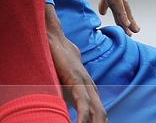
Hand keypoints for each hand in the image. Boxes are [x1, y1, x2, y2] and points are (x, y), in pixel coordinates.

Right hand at [46, 5, 106, 122]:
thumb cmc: (56, 63)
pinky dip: (82, 117)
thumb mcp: (60, 86)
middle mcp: (91, 88)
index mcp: (89, 91)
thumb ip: (65, 99)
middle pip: (101, 115)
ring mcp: (86, 83)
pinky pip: (83, 102)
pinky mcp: (77, 79)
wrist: (54, 40)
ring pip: (96, 111)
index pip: (99, 114)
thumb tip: (61, 113)